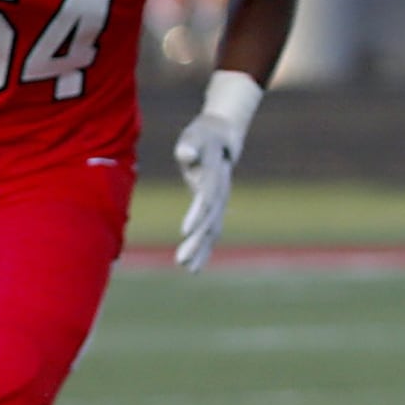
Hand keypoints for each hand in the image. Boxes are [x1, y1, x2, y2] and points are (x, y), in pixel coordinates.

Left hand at [173, 112, 240, 271]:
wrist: (223, 136)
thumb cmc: (202, 136)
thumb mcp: (195, 136)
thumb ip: (190, 145)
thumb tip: (186, 153)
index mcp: (214, 175)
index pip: (207, 198)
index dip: (198, 214)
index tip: (185, 231)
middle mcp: (220, 192)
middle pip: (211, 220)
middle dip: (197, 241)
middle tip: (181, 260)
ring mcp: (220, 201)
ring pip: (213, 230)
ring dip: (201, 250)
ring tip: (187, 268)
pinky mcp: (215, 208)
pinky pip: (211, 231)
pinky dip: (204, 249)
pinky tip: (194, 266)